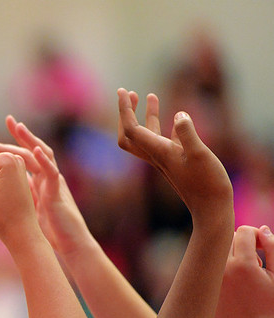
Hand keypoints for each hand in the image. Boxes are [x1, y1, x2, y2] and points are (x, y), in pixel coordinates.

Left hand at [0, 116, 91, 258]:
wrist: (69, 244)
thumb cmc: (50, 230)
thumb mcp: (30, 209)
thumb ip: (20, 196)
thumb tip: (0, 190)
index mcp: (36, 181)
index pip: (20, 159)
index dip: (5, 149)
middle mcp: (46, 177)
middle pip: (30, 151)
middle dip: (18, 136)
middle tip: (7, 120)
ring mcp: (53, 183)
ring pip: (43, 155)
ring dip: (30, 140)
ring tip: (19, 126)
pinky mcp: (57, 193)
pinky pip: (52, 174)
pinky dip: (44, 161)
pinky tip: (35, 151)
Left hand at [117, 88, 232, 219]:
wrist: (212, 208)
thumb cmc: (207, 183)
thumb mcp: (200, 154)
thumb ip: (188, 134)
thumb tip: (180, 115)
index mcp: (158, 151)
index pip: (131, 129)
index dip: (124, 110)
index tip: (123, 91)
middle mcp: (156, 155)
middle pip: (129, 134)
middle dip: (126, 113)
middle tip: (129, 93)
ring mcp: (166, 159)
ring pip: (147, 136)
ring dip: (145, 116)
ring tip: (150, 95)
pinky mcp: (177, 162)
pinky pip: (164, 141)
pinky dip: (164, 126)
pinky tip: (175, 118)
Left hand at [216, 225, 273, 317]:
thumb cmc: (271, 305)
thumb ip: (273, 249)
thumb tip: (262, 228)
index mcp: (244, 264)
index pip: (243, 231)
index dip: (256, 236)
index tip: (263, 248)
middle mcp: (222, 268)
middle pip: (227, 238)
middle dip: (242, 243)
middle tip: (255, 260)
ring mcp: (211, 277)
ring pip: (215, 250)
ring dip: (230, 253)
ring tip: (245, 270)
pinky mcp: (205, 285)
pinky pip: (209, 265)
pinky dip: (220, 266)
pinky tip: (234, 281)